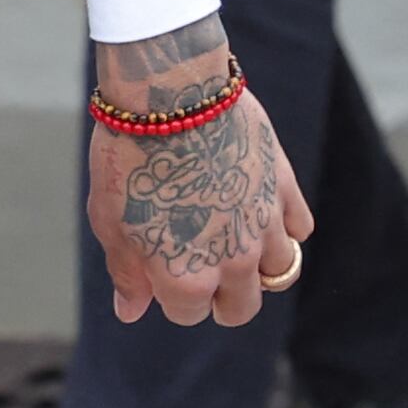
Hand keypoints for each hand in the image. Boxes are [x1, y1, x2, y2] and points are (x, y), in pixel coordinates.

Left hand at [83, 15, 311, 326]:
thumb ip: (126, 272)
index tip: (159, 268)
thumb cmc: (129, 157)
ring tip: (230, 237)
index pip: (187, 313)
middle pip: (241, 308)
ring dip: (257, 265)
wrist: (169, 95)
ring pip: (280, 272)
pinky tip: (256, 207)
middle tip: (201, 265)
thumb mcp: (109, 219)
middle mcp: (235, 261)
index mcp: (187, 276)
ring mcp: (266, 226)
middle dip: (220, 296)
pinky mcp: (284, 189)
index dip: (170, 295)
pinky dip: (284, 226)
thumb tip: (130, 312)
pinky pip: (299, 228)